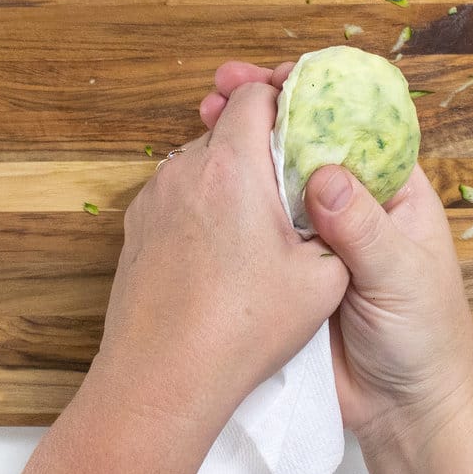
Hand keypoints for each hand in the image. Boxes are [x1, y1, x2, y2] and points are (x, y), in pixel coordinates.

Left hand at [91, 77, 349, 442]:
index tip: (304, 123)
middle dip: (261, 147)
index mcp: (232, 167)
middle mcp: (184, 171)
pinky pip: (178, 197)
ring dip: (231, 180)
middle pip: (226, 129)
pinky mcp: (135, 228)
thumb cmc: (242, 329)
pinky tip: (220, 254)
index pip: (253, 94)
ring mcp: (152, 199)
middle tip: (290, 186)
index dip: (284, 99)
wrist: (160, 380)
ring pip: (202, 164)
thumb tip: (334, 205)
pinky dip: (202, 208)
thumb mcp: (323, 280)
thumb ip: (337, 226)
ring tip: (256, 229)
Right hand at [200, 61, 472, 454]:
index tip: (275, 75)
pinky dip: (233, 199)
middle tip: (221, 87)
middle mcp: (354, 204)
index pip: (355, 124)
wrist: (403, 413)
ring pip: (277, 179)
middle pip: (307, 143)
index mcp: (393, 192)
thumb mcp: (402, 277)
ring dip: (244, 148)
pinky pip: (260, 225)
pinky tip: (204, 179)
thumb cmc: (425, 339)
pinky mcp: (290, 268)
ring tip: (202, 119)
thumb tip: (322, 174)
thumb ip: (363, 228)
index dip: (315, 94)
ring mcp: (318, 236)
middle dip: (267, 111)